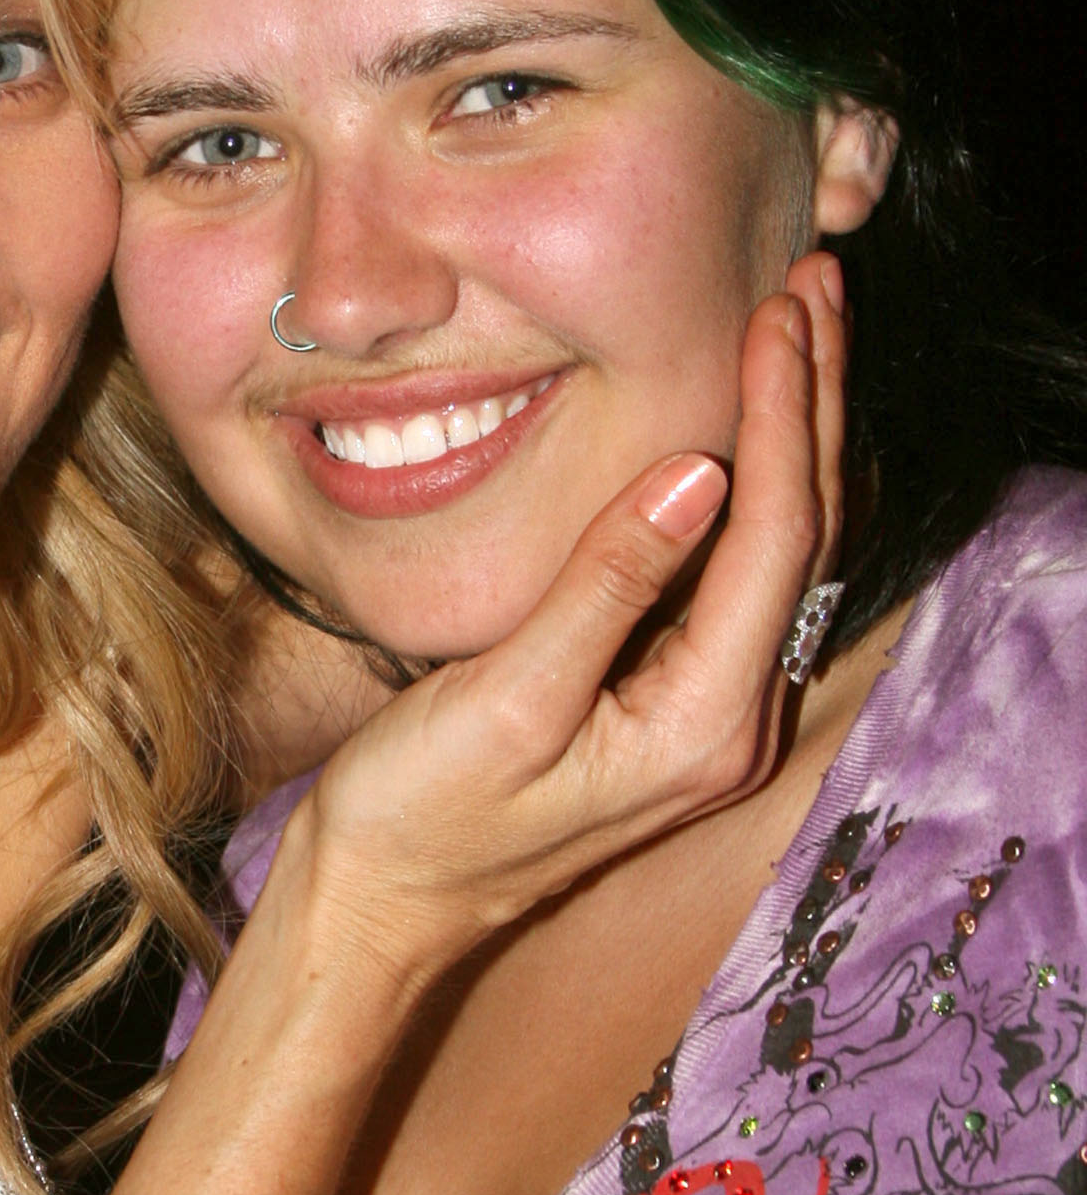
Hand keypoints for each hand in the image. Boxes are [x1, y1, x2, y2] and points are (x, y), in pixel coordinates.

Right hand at [289, 261, 841, 980]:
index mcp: (704, 724)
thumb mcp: (507, 699)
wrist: (380, 908)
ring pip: (782, 554)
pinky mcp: (668, 709)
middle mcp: (730, 728)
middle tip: (810, 286)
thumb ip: (606, 588)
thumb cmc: (420, 816)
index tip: (776, 313)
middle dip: (813, 406)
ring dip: (793, 439)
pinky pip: (739, 581)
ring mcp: (705, 721)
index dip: (783, 414)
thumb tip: (698, 474)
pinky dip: (751, 490)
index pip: (776, 536)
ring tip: (795, 330)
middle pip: (805, 538)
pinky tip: (740, 430)